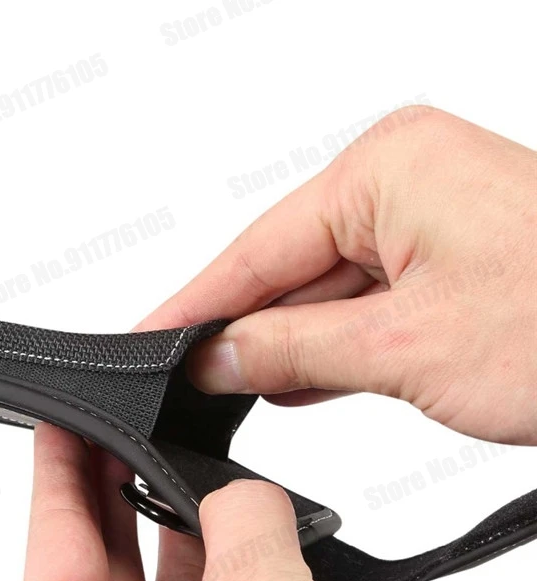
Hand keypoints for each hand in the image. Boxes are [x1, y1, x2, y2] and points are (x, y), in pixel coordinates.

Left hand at [12, 424, 396, 580]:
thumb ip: (248, 526)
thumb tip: (246, 494)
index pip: (53, 529)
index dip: (58, 461)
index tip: (60, 413)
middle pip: (96, 553)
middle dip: (115, 483)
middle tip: (129, 420)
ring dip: (175, 530)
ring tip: (189, 464)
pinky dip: (215, 577)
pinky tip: (235, 537)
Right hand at [140, 107, 536, 445]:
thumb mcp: (406, 347)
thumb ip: (295, 349)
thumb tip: (220, 356)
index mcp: (385, 170)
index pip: (257, 248)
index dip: (196, 303)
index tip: (149, 339)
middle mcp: (403, 183)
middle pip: (287, 268)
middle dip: (240, 329)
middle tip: (184, 381)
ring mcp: (429, 222)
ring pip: (325, 292)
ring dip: (286, 345)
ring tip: (230, 390)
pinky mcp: (450, 264)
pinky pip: (366, 306)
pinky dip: (333, 349)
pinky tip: (294, 381)